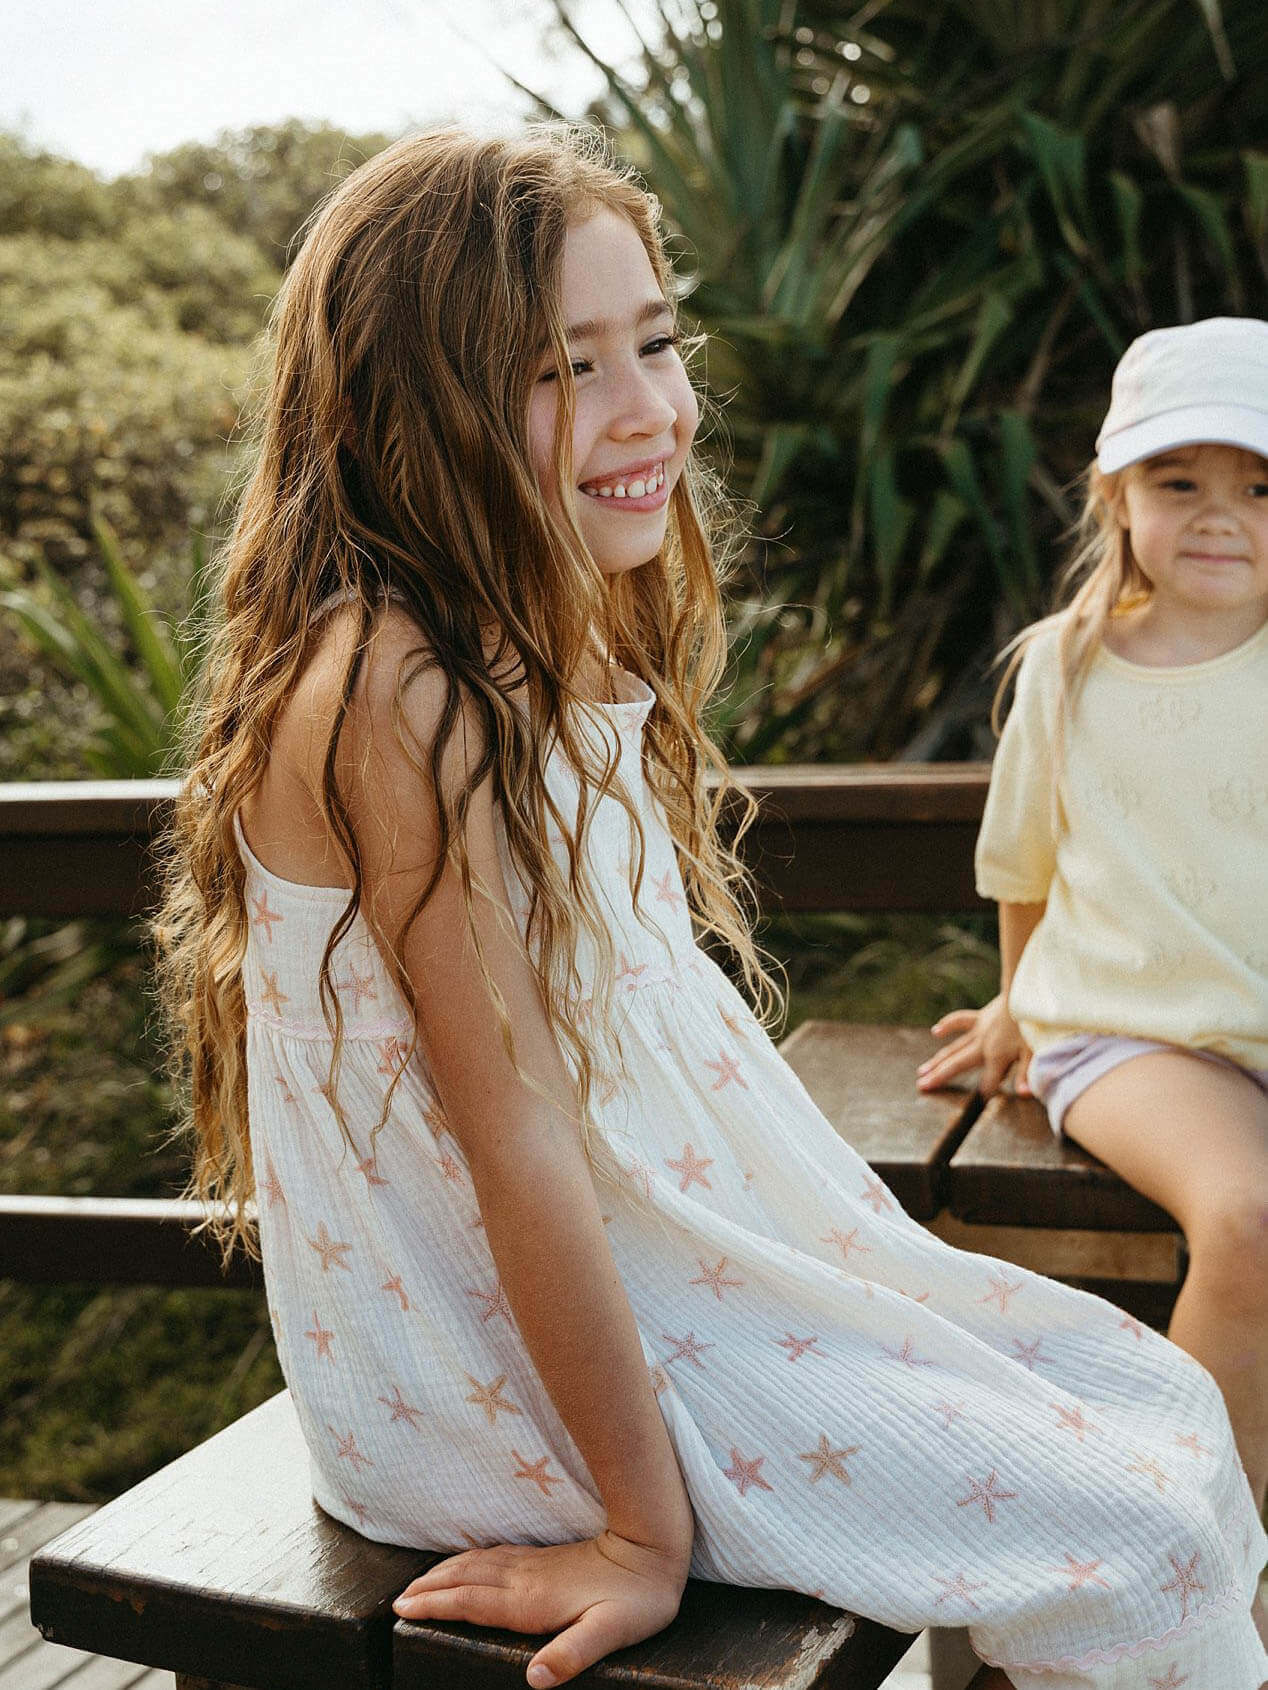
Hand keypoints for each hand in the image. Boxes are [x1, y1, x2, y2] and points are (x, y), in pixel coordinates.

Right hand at [393, 1528, 689, 1686]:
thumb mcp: (611, 1633)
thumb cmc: (636, 1599)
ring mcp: (534, 1565)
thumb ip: (572, 1654)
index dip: (436, 1605)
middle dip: (429, 1588)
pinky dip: (468, 1562)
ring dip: (444, 1572)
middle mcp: (525, 1578)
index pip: (472, 1602)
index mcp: (532, 1601)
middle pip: (466, 1580)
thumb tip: (533, 1680)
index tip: (403, 1609)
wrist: (653, 1548)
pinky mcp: (544, 1559)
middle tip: (397, 1599)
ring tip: (419, 1582)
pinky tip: (466, 1564)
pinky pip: (493, 1557)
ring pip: (477, 1564)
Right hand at [916, 994, 1032, 1099]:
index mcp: (997, 1057)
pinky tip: (936, 1032)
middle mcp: (982, 1046)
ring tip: (921, 1071)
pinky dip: (948, 1025)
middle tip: (921, 1087)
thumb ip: (1028, 1074)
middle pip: (957, 1065)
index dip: (981, 1097)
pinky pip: (960, 1021)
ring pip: (953, 1048)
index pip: (987, 1084)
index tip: (969, 1113)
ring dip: (937, 1060)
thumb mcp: (1035, 1051)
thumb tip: (1024, 1095)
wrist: (1027, 992)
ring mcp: (979, 1031)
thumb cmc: (1035, 1024)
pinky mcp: (980, 1018)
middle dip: (939, 1077)